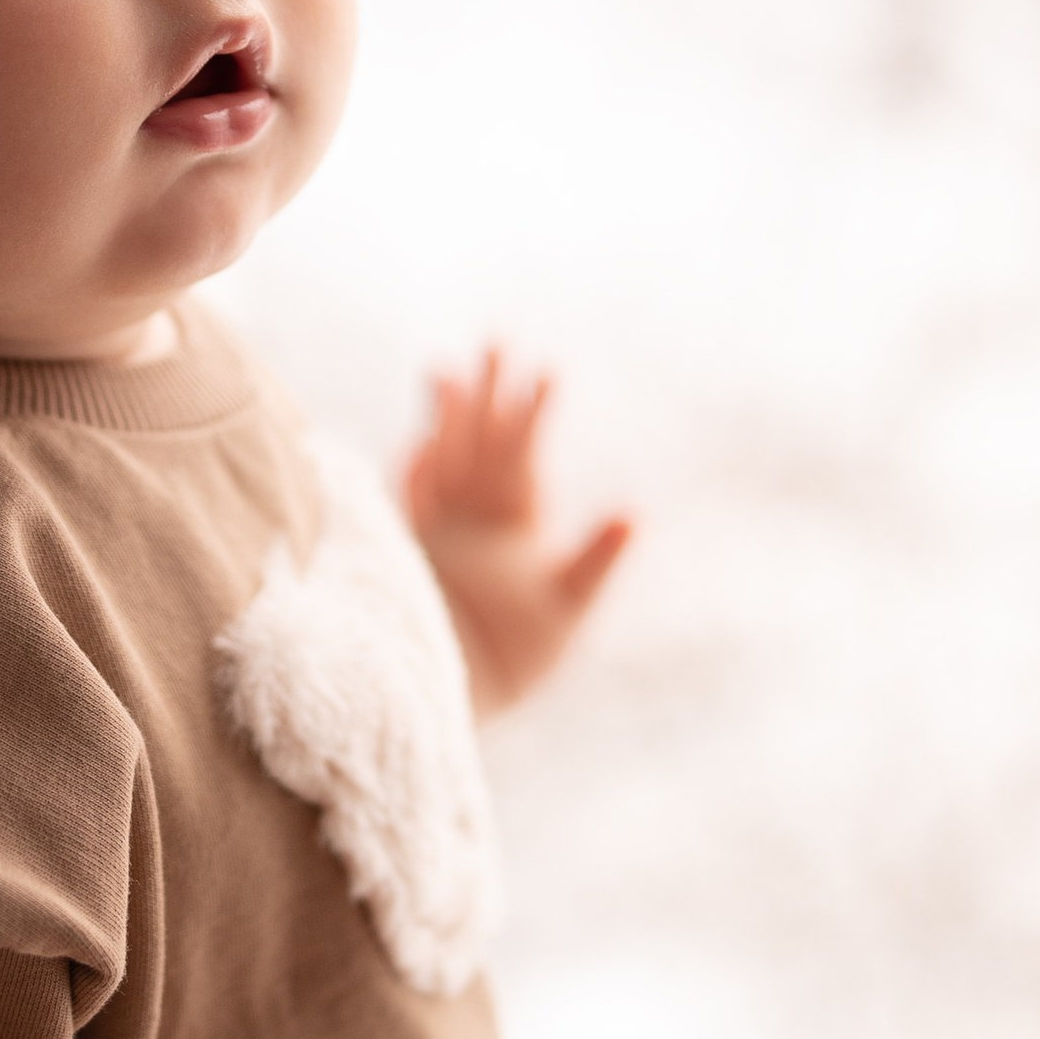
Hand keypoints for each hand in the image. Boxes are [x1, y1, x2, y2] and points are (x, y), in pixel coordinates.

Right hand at [403, 350, 628, 716]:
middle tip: (498, 341)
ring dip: (448, 418)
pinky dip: (416, 469)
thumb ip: (595, 560)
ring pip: (444, 459)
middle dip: (489, 394)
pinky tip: (424, 440)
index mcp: (520, 522)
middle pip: (483, 443)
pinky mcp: (403, 550)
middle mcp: (479, 517)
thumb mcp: (569, 607)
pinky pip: (410, 499)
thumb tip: (636, 515)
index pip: (525, 456)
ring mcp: (439, 529)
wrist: (458, 697)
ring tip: (448, 370)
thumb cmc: (522, 656)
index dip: (533, 415)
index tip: (546, 372)